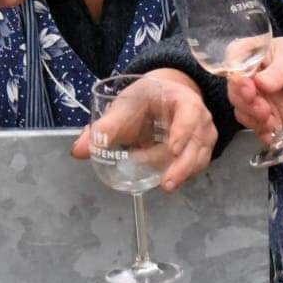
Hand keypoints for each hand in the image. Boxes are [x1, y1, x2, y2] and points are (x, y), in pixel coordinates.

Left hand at [71, 69, 216, 191]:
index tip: (173, 148)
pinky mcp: (201, 150)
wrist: (163, 97)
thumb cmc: (144, 100)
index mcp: (182, 98)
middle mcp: (199, 117)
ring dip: (182, 172)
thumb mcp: (125, 107)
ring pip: (199, 158)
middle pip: (197, 143)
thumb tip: (79, 151)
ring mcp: (204, 135)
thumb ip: (103, 128)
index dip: (184, 130)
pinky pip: (197, 166)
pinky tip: (166, 180)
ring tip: (164, 185)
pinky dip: (183, 175)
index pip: (190, 113)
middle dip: (182, 165)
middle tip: (165, 183)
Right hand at [227, 35, 282, 143]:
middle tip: (262, 108)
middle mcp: (251, 79)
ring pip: (245, 113)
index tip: (247, 86)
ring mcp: (261, 99)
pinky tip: (271, 136)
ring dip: (254, 120)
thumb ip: (278, 72)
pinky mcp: (272, 117)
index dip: (235, 78)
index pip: (233, 65)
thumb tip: (260, 84)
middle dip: (246, 104)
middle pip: (236, 94)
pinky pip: (260, 128)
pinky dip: (263, 134)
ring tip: (270, 120)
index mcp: (252, 57)